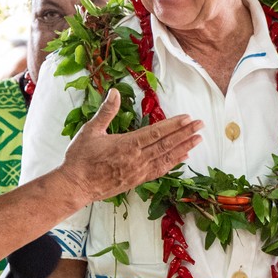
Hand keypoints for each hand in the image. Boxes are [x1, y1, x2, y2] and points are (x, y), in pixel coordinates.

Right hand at [60, 89, 202, 204]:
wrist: (76, 186)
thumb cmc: (80, 158)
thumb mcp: (90, 130)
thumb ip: (106, 111)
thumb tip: (114, 91)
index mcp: (127, 145)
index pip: (156, 133)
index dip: (174, 125)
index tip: (188, 118)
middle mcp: (137, 159)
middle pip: (166, 145)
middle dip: (185, 134)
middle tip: (201, 125)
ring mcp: (139, 171)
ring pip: (166, 158)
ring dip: (184, 148)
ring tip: (198, 139)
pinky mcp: (137, 180)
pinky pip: (160, 170)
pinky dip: (173, 163)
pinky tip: (183, 157)